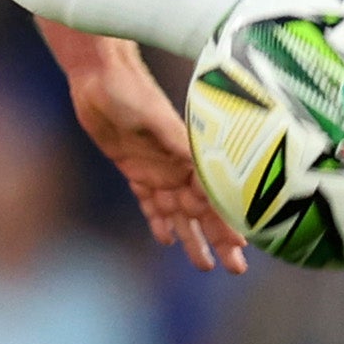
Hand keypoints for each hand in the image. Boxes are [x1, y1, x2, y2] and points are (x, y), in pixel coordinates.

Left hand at [52, 26, 243, 272]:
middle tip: (234, 268)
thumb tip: (203, 175)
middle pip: (202, 210)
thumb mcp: (157, 120)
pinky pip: (149, 201)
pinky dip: (157, 220)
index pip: (215, 195)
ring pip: (178, 212)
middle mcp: (178, 165)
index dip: (229, 220)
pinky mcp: (134, 169)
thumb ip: (179, 146)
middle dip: (218, 238)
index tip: (243, 246)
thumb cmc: (132, 91)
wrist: (99, 76)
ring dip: (190, 237)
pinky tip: (165, 239)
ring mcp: (156, 169)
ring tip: (203, 265)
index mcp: (190, 154)